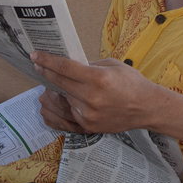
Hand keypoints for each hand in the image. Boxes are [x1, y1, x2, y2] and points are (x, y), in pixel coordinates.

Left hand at [31, 51, 159, 133]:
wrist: (146, 108)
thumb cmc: (131, 82)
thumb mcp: (111, 65)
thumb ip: (88, 65)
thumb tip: (68, 64)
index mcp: (97, 79)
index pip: (64, 68)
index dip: (47, 60)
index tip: (36, 55)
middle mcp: (91, 98)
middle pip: (59, 83)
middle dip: (46, 72)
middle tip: (38, 65)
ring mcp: (88, 115)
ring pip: (63, 99)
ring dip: (57, 90)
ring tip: (53, 84)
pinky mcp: (88, 126)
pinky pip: (68, 115)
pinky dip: (63, 106)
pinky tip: (59, 100)